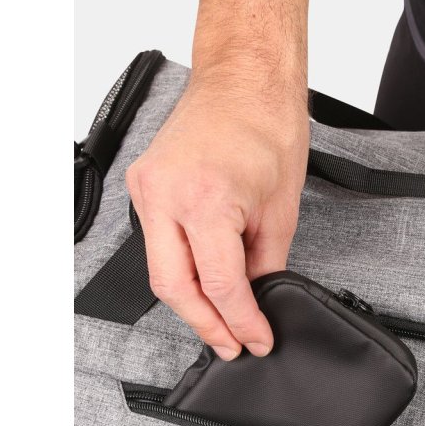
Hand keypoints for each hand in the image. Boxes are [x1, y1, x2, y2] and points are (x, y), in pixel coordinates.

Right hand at [126, 79, 308, 359]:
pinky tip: (203, 283)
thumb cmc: (268, 127)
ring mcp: (147, 188)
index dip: (242, 321)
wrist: (244, 80)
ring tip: (221, 322)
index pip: (221, 285)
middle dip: (206, 324)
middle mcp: (165, 195)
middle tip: (232, 346)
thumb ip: (265, 263)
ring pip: (160, 270)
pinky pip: (156, 242)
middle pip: (174, 288)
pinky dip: (181, 268)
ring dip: (191, 301)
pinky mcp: (144, 184)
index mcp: (205, 200)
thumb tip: (256, 299)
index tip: (257, 339)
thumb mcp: (280, 210)